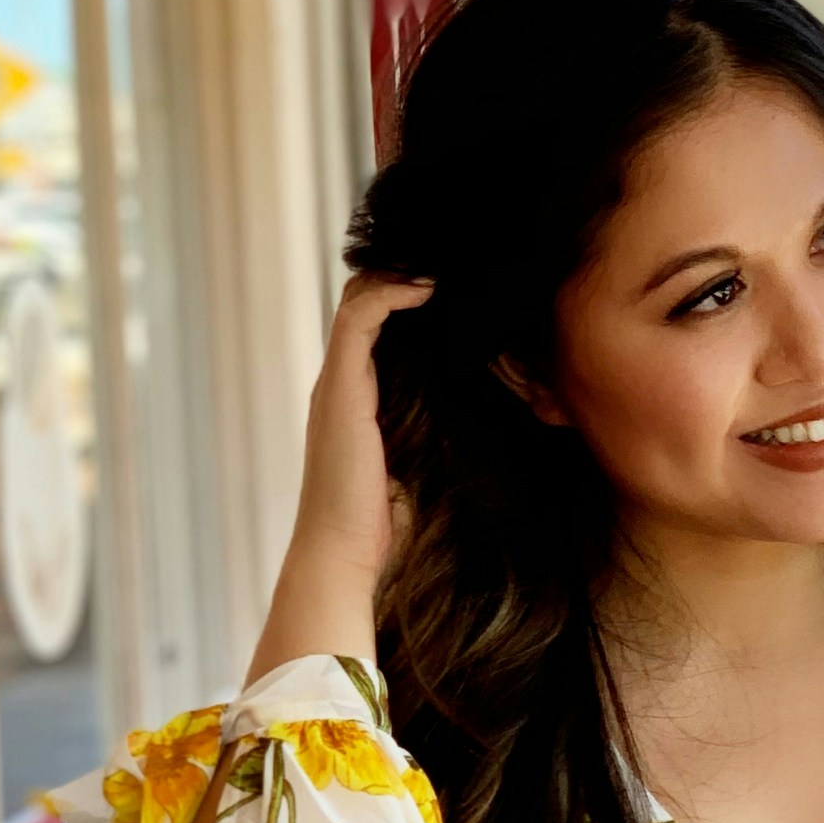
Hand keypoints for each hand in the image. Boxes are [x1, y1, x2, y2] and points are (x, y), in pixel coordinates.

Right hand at [250, 276, 432, 677]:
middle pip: (363, 301)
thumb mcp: (420, 468)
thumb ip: (435, 438)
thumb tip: (487, 425)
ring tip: (441, 265)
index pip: (374, 325)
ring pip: (358, 300)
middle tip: (452, 265)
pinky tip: (425, 287)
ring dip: (399, 274)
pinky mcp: (340, 389)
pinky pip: (359, 318)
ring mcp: (336, 384)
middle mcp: (340, 385)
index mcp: (356, 401)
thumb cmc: (384, 528)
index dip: (406, 296)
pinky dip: (391, 293)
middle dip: (403, 274)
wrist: (343, 557)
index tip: (453, 287)